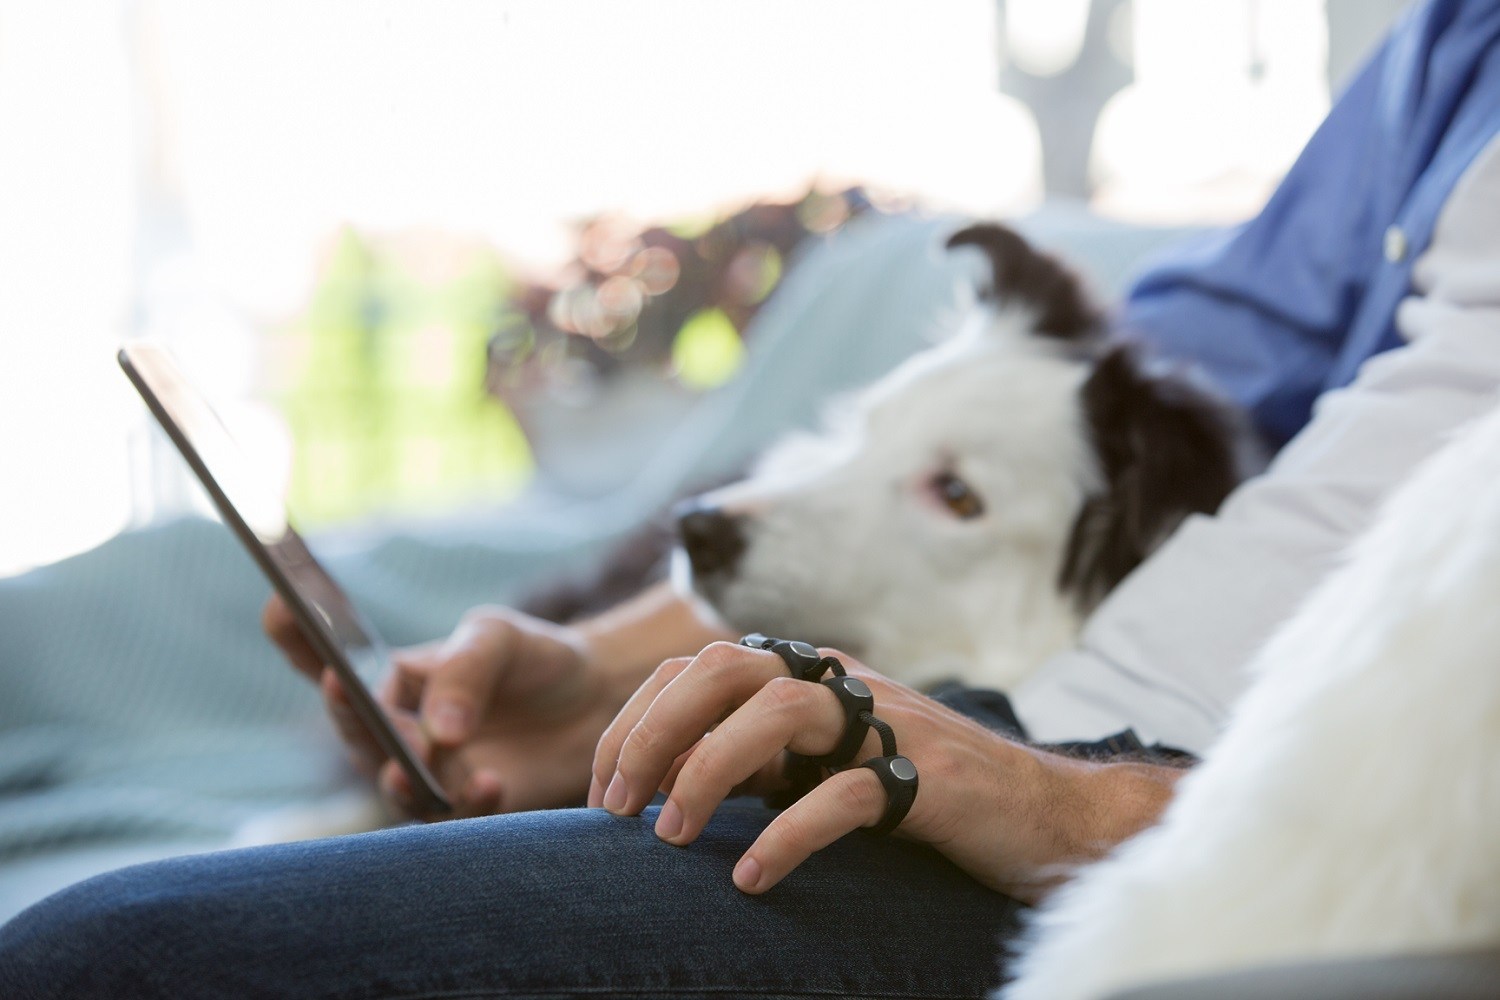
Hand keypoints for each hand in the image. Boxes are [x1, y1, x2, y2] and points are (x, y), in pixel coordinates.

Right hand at [264, 595, 629, 819]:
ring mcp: (428, 773)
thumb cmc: (534, 658)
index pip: (329, 662)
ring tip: (419, 761)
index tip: (279, 606)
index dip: (295, 637)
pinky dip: (466, 801)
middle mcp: (398, 730)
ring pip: (393, 782)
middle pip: (355, 731)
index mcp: (393, 680)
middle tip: (358, 699)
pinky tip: (491, 781)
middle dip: (355, 720)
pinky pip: (450, 815)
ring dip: (402, 776)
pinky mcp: (465, 807)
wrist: (595, 700)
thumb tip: (437, 732)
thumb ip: (465, 672)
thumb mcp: (499, 640)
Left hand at [590, 642, 1183, 899]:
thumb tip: (660, 784)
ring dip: (706, 771)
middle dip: (651, 732)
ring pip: (777, 713)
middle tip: (614, 808)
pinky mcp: (930, 776)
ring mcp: (888, 723)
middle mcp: (842, 683)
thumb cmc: (922, 793)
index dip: (635, 720)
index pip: (698, 665)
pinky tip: (752, 879)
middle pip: (724, 668)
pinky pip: (844, 795)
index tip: (601, 790)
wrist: (1048, 814)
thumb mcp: (824, 765)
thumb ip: (757, 761)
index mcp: (810, 674)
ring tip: (668, 837)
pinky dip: (787, 835)